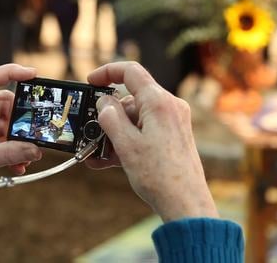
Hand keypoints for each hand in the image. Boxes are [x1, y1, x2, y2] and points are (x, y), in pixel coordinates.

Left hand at [0, 64, 42, 210]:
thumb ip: (9, 153)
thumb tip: (35, 149)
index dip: (10, 73)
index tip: (33, 74)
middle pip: (3, 104)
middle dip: (19, 121)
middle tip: (32, 134)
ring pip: (7, 122)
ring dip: (18, 140)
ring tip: (26, 157)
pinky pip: (5, 138)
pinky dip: (14, 150)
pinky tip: (19, 164)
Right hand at [85, 62, 217, 221]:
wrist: (185, 204)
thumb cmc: (159, 176)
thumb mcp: (126, 145)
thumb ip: (110, 118)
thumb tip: (103, 102)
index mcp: (159, 102)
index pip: (131, 72)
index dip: (107, 72)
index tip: (90, 81)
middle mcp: (169, 107)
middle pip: (130, 100)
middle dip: (108, 117)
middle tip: (91, 134)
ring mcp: (172, 122)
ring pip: (135, 119)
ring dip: (114, 134)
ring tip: (97, 155)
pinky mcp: (171, 137)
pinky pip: (143, 132)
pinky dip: (127, 141)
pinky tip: (108, 160)